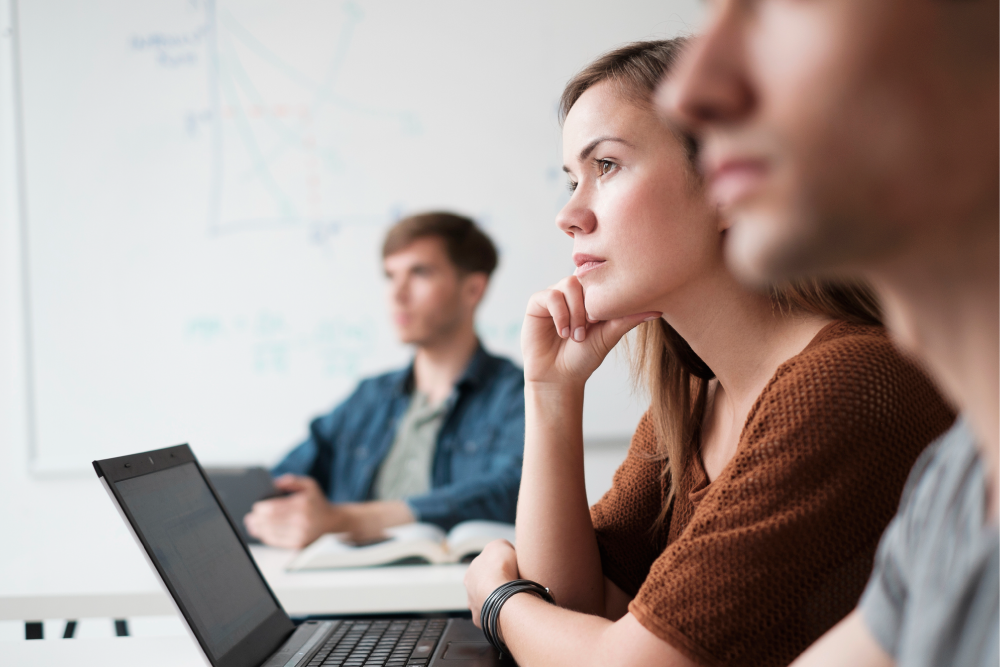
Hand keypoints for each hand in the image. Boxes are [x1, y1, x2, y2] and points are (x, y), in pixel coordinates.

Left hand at [244, 474, 338, 547]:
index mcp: (302, 504)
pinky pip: (277, 542)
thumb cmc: (317, 502)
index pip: (274, 508)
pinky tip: (261, 532)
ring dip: (258, 529)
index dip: (261, 509)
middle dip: (256, 519)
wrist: (330, 520)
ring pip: (271, 533)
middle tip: (249, 517)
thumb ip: (292, 480)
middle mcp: (301, 521)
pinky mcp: (298, 544)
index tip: (255, 507)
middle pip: (270, 521)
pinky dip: (266, 537)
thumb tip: (274, 483)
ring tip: (251, 525)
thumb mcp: (309, 484)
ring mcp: (300, 534)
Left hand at [464, 540, 520, 629]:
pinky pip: (493, 619)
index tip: (510, 571)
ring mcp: (475, 608)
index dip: (498, 570)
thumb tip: (504, 552)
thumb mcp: (500, 545)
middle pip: (484, 589)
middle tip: (512, 587)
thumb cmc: (500, 568)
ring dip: (498, 603)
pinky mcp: (484, 622)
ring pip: (488, 605)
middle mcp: (469, 591)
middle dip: (497, 588)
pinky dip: (501, 616)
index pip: (484, 571)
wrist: (501, 593)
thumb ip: (500, 547)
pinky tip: (511, 612)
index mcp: (471, 573)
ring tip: (513, 601)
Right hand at [522, 275, 660, 386]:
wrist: (558, 377)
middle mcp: (573, 293)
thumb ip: (628, 319)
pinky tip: (563, 333)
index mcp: (590, 297)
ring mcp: (554, 296)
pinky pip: (550, 296)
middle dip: (590, 306)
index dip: (604, 295)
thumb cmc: (583, 358)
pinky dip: (560, 315)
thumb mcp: (609, 336)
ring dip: (575, 312)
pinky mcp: (536, 303)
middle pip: (586, 278)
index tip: (603, 320)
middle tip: (590, 328)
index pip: (601, 278)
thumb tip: (658, 310)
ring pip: (569, 284)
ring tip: (576, 335)